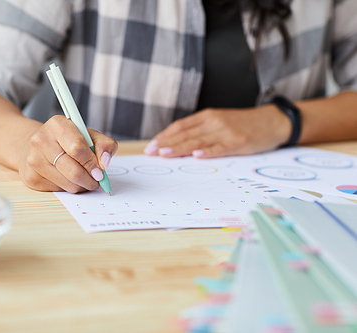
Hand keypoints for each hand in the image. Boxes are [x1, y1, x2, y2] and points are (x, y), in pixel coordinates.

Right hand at [19, 115, 117, 192]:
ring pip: (68, 184)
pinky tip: (68, 179)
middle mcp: (41, 141)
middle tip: (97, 179)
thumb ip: (104, 144)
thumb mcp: (88, 135)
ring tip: (84, 179)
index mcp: (57, 124)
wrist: (36, 146)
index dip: (92, 162)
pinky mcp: (31, 177)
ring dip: (82, 185)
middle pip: (73, 171)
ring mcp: (33, 160)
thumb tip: (105, 163)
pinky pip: (58, 190)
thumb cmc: (67, 140)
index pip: (78, 147)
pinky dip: (69, 188)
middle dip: (90, 179)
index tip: (100, 170)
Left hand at [144, 104, 291, 157]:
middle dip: (166, 144)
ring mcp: (226, 132)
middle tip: (151, 152)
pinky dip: (208, 152)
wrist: (272, 121)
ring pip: (198, 141)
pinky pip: (221, 148)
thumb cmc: (242, 124)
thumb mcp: (219, 121)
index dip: (164, 136)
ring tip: (164, 154)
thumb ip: (200, 130)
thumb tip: (177, 143)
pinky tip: (196, 155)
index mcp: (207, 116)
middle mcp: (214, 122)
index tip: (151, 146)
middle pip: (185, 134)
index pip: (180, 126)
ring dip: (180, 148)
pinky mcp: (239, 142)